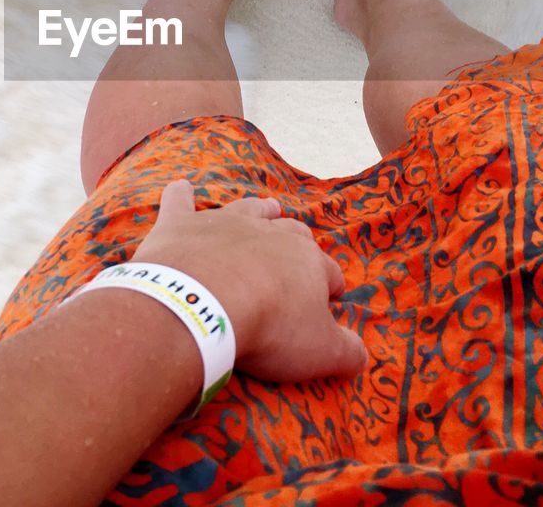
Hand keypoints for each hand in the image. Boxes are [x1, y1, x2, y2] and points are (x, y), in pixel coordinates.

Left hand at [131, 180, 367, 382]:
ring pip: (249, 209)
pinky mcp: (181, 226)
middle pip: (292, 233)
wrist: (203, 303)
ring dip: (259, 209)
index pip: (329, 273)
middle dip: (299, 242)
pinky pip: (180, 202)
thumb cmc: (268, 327)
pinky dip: (180, 195)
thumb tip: (362, 355)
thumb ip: (348, 351)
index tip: (331, 299)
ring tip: (267, 205)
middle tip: (299, 251)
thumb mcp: (321, 351)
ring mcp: (223, 224)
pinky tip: (180, 187)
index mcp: (307, 262)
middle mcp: (269, 233)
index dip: (331, 287)